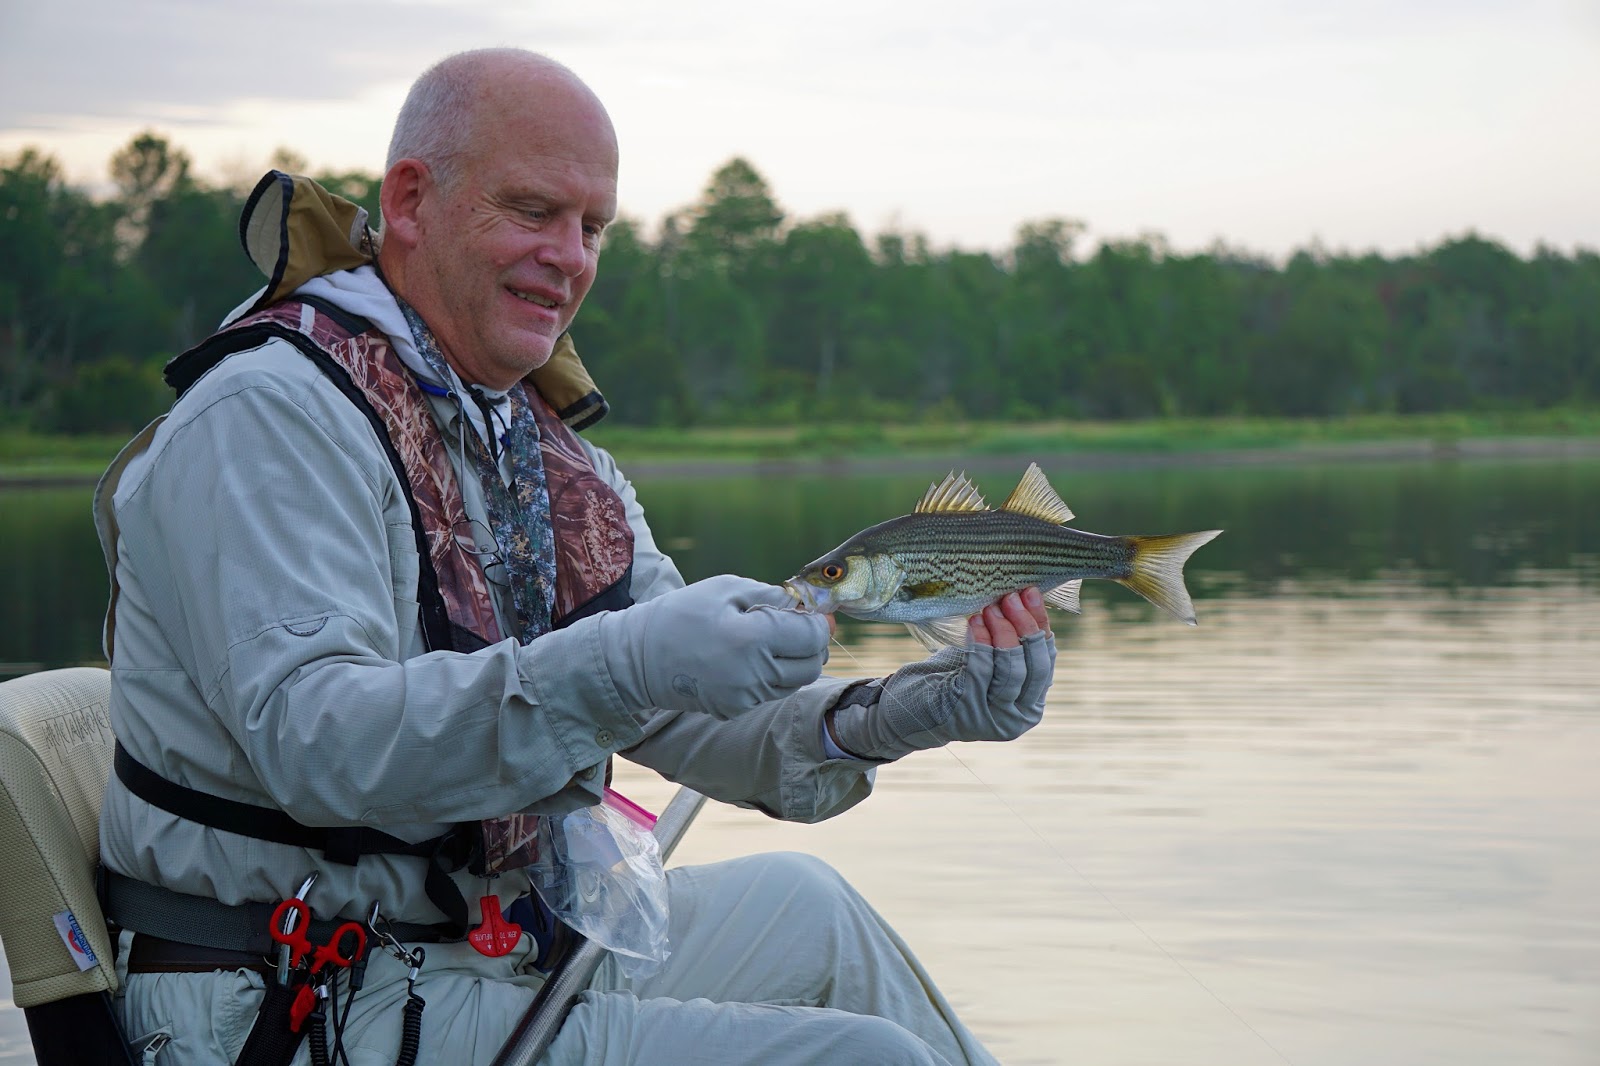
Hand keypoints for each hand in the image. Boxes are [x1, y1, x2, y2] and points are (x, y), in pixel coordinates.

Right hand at [596, 575, 830, 719]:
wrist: (638, 657)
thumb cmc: (680, 614)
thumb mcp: (724, 589)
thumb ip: (769, 595)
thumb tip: (802, 604)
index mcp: (753, 640)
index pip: (812, 636)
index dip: (818, 622)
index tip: (810, 612)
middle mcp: (754, 675)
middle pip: (811, 665)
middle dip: (811, 644)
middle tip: (796, 626)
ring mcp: (745, 697)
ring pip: (795, 682)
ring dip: (794, 661)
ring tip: (769, 640)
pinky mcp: (735, 709)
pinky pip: (770, 693)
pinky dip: (772, 676)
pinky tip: (749, 659)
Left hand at [829, 588, 1055, 759]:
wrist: (910, 709)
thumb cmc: (951, 679)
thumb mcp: (989, 664)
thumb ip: (1012, 645)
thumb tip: (1027, 597)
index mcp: (1030, 705)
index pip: (1046, 660)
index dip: (1040, 624)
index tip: (1030, 592)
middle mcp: (1018, 718)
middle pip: (1035, 666)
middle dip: (1025, 626)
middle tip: (1012, 596)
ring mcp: (994, 718)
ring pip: (1012, 669)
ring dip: (1003, 632)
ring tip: (991, 607)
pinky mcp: (968, 712)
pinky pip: (982, 671)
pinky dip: (981, 642)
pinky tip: (974, 621)